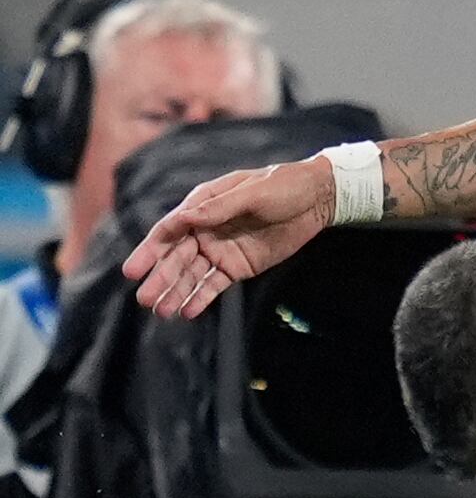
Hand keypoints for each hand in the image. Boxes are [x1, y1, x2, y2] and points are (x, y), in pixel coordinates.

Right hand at [122, 156, 334, 318]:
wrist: (318, 198)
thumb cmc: (284, 186)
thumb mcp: (253, 192)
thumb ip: (219, 207)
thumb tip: (184, 217)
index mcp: (204, 206)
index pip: (170, 230)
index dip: (150, 250)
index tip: (134, 270)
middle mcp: (206, 230)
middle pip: (176, 257)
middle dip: (159, 278)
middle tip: (143, 298)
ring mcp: (221, 250)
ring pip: (192, 274)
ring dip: (176, 292)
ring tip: (162, 310)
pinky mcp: (238, 266)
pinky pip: (215, 285)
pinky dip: (201, 298)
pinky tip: (187, 312)